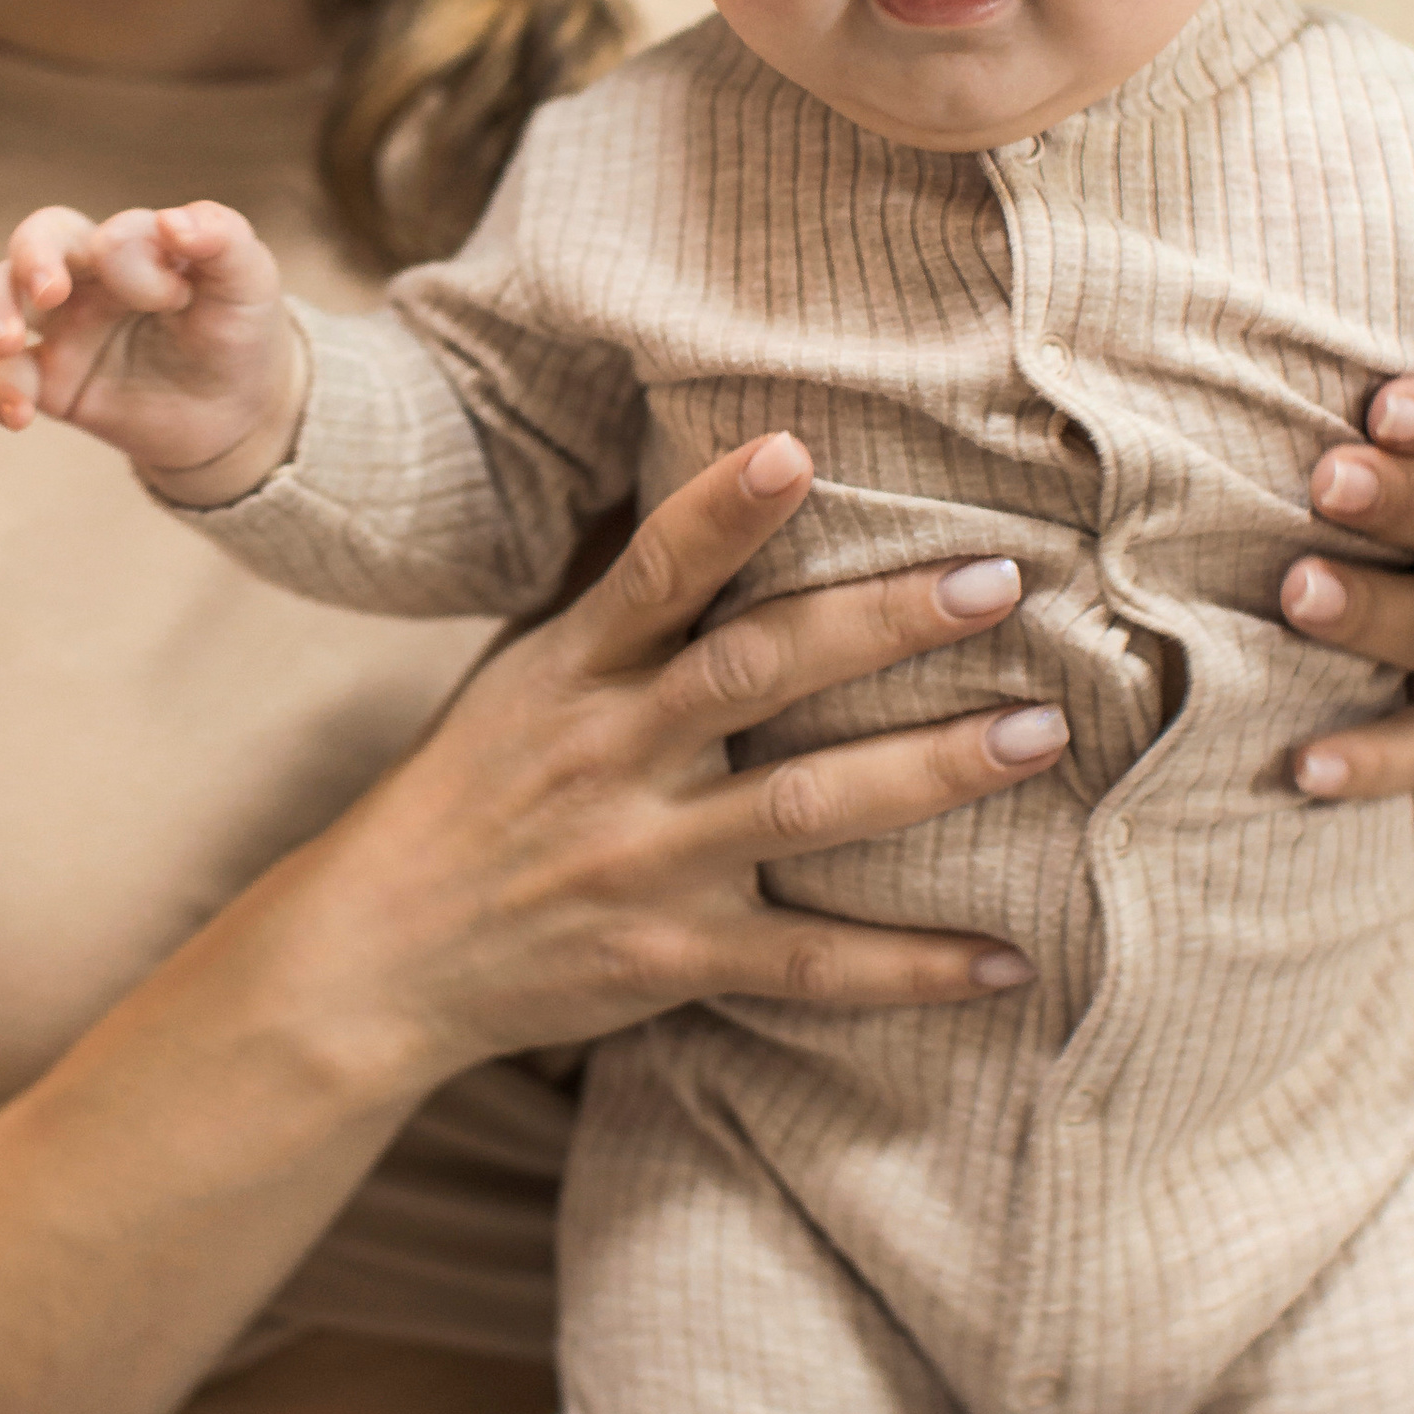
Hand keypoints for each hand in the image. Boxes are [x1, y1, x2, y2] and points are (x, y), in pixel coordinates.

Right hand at [0, 200, 306, 503]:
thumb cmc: (241, 329)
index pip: (112, 234)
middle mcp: (89, 277)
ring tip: (9, 343)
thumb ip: (224, 241)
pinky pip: (3, 379)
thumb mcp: (249, 284)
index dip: (134, 260)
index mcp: (134, 244)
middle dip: (33, 258)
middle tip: (51, 292)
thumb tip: (173, 220)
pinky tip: (20, 415)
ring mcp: (64, 328)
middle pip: (36, 241)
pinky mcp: (51, 383)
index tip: (178, 298)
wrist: (238, 412)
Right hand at [295, 433, 1067, 1085]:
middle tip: (997, 581)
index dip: (721, 509)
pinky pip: (806, 964)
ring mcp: (642, 861)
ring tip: (1037, 733)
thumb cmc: (470, 790)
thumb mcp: (520, 672)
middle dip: (880, 624)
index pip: (649, 571)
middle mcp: (609, 756)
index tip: (797, 445)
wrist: (375, 956)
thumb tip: (705, 471)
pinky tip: (1008, 961)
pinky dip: (908, 967)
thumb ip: (615, 591)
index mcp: (570, 671)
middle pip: (755, 674)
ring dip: (928, 771)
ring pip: (801, 808)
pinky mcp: (668, 958)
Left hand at [1279, 374, 1413, 873]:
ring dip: (1373, 610)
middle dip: (1401, 497)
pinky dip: (1368, 758)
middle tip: (1331, 480)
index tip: (1382, 404)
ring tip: (1299, 594)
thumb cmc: (1363, 570)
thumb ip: (1314, 458)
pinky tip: (1305, 766)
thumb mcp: (1350, 515)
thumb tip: (1192, 380)